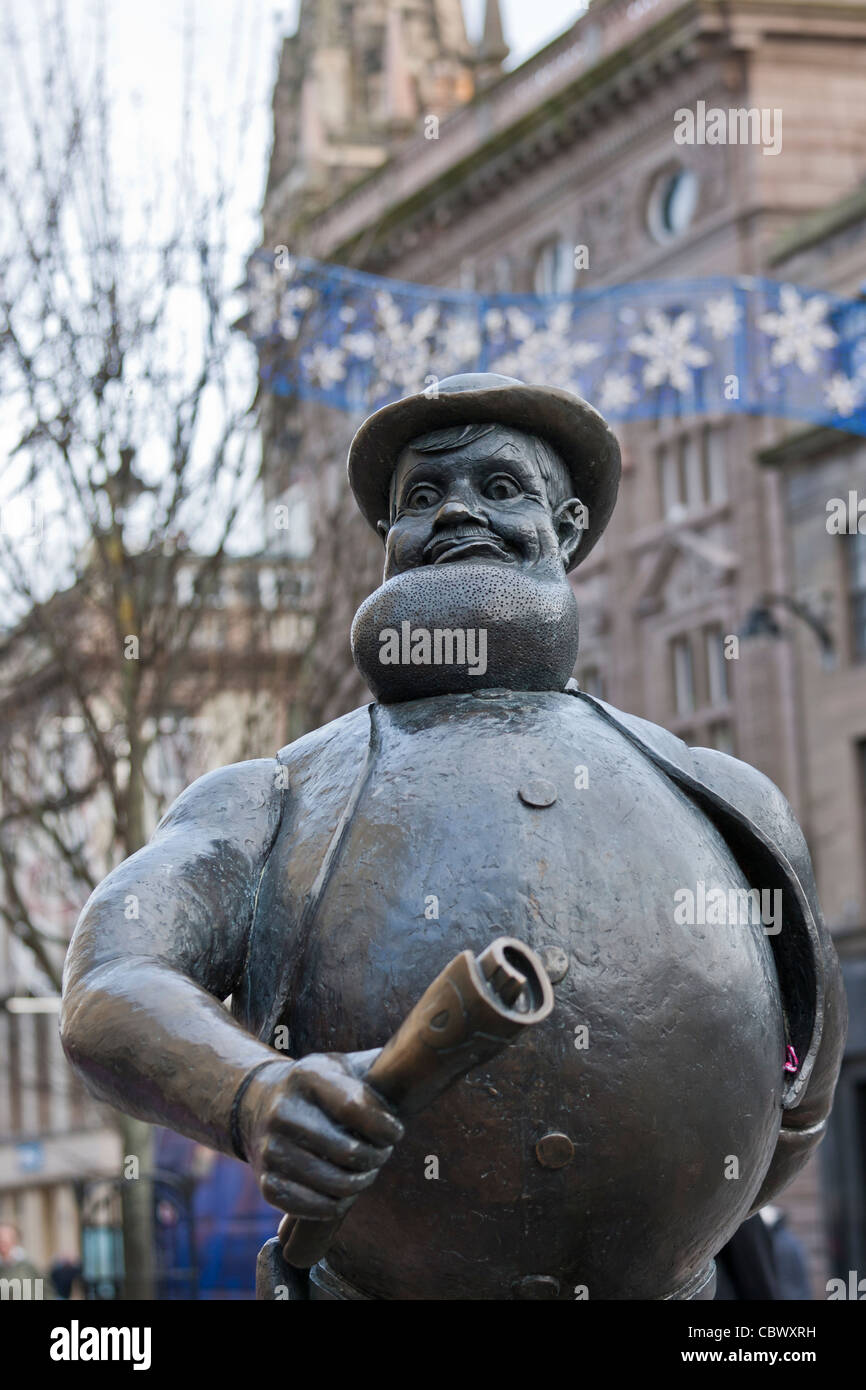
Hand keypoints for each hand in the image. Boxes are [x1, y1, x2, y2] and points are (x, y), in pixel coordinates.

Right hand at [236, 1050, 403, 1221]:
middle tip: (382, 1154)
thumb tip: (424, 1065)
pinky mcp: (266, 1181)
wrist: (258, 1103)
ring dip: (360, 1184)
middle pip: (347, 1152)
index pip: (354, 1107)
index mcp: (307, 1076)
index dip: (384, 1127)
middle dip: (377, 1158)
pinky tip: (344, 1193)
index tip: (397, 1132)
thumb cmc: (319, 1087)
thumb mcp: (342, 1065)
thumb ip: (377, 1067)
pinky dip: (334, 1206)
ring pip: (333, 1183)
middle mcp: (283, 1111)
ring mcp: (270, 1148)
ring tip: (367, 1172)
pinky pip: (309, 1207)